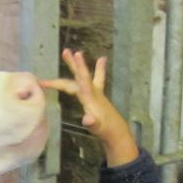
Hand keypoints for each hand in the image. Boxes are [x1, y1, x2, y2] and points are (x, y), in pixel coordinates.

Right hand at [39, 49, 138, 166]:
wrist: (116, 131)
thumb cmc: (105, 129)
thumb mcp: (96, 128)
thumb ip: (92, 123)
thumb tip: (87, 119)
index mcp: (91, 97)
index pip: (84, 79)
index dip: (80, 67)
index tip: (76, 54)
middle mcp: (93, 92)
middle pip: (80, 76)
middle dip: (74, 64)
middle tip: (66, 51)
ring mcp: (95, 92)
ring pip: (83, 77)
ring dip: (77, 65)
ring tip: (75, 52)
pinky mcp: (96, 95)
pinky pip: (94, 80)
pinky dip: (98, 70)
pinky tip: (102, 59)